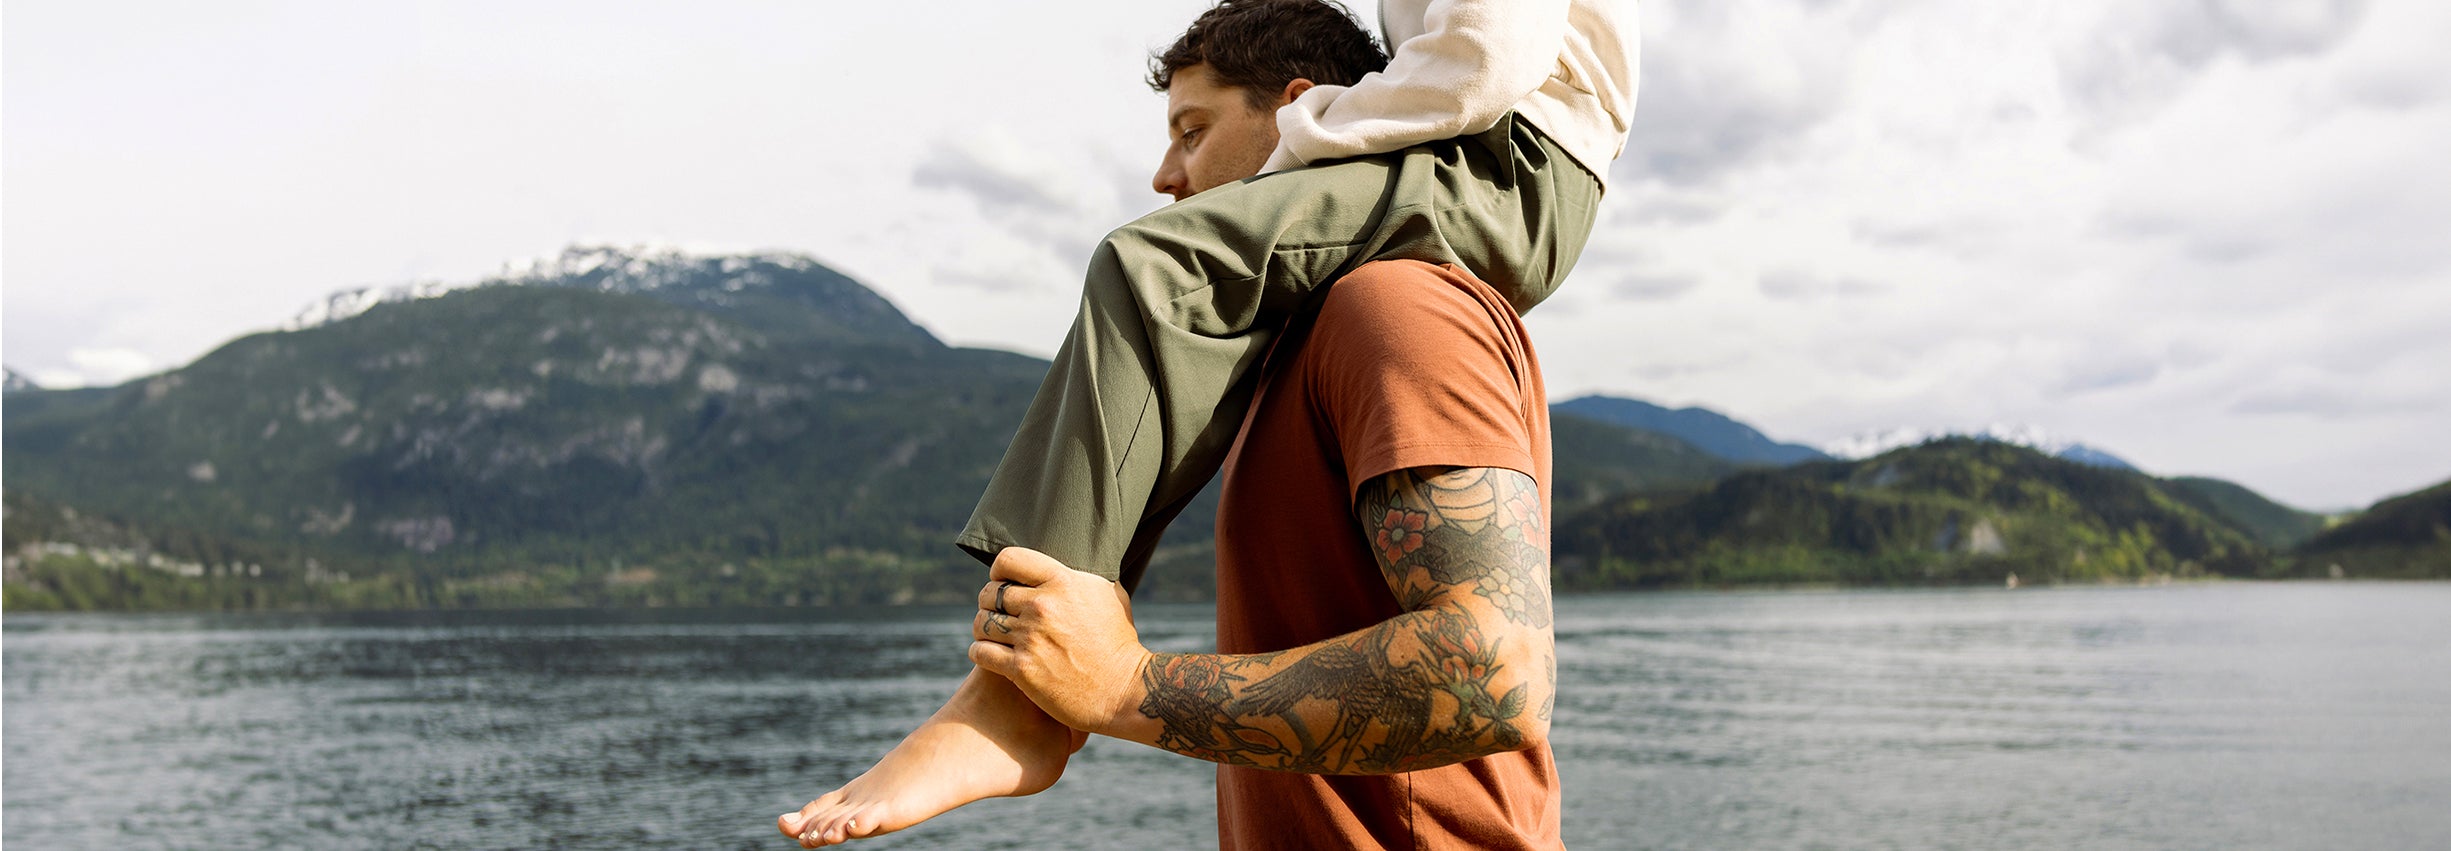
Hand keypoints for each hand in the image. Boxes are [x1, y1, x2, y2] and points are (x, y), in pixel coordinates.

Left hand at [968, 547, 1150, 736]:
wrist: (1124, 690)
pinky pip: (980, 652)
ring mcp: (1030, 638)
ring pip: (982, 622)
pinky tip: (989, 654)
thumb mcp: (1109, 596)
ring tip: (992, 634)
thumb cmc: (1119, 643)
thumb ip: (1082, 578)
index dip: (1000, 570)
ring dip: (983, 627)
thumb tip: (1067, 565)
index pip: (1009, 560)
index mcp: (1063, 581)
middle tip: (998, 614)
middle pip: (990, 593)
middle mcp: (1042, 606)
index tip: (1003, 582)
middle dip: (990, 602)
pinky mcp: (1022, 669)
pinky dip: (980, 651)